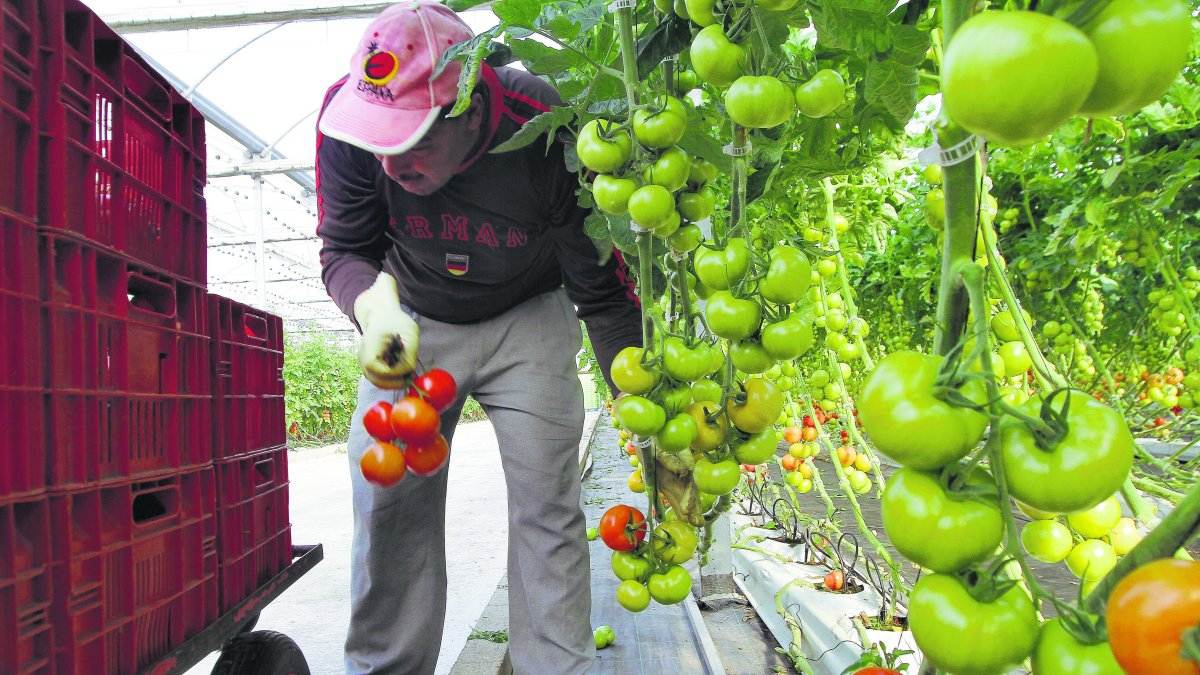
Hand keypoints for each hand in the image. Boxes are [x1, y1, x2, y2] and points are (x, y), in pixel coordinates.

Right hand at [353, 272, 418, 388]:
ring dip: (393, 381)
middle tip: (410, 378)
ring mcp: (363, 362)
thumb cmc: (396, 322)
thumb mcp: (409, 333)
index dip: (393, 373)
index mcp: (370, 345)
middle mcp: (362, 355)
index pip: (376, 368)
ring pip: (377, 381)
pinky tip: (400, 370)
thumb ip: (410, 353)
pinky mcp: (368, 365)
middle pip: (375, 379)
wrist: (382, 316)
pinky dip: (390, 378)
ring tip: (406, 373)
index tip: (408, 370)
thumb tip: (410, 372)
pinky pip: (378, 378)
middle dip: (394, 382)